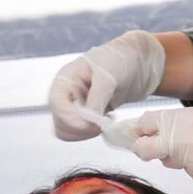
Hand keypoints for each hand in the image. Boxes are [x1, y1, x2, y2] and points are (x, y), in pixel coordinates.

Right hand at [48, 30, 164, 140]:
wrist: (135, 64)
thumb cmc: (118, 61)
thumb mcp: (107, 75)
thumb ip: (97, 96)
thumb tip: (89, 118)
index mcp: (65, 80)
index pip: (56, 103)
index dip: (69, 117)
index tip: (89, 123)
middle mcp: (66, 95)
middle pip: (60, 121)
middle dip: (80, 127)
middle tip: (102, 124)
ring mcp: (75, 107)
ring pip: (67, 131)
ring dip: (85, 133)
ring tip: (106, 121)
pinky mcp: (86, 116)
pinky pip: (80, 132)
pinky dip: (91, 133)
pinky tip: (106, 121)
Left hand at [132, 103, 192, 183]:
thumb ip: (179, 123)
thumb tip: (163, 129)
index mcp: (174, 122)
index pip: (143, 124)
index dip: (144, 129)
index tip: (148, 131)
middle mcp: (173, 143)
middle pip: (144, 150)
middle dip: (146, 149)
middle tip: (158, 147)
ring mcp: (184, 162)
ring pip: (171, 161)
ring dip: (178, 157)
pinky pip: (191, 170)